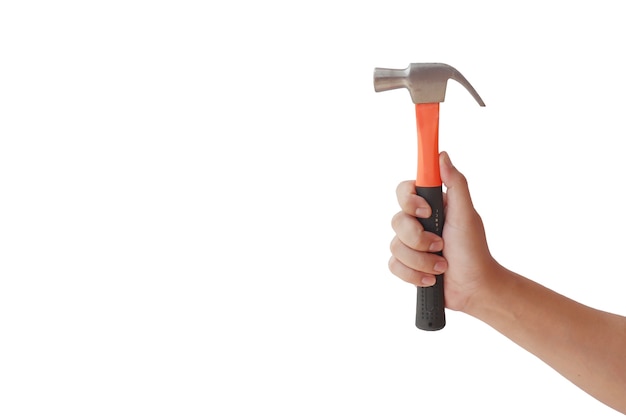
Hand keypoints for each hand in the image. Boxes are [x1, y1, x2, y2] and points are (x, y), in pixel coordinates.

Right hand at [388, 152, 499, 311]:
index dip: (410, 201)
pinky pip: (393, 265)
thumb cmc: (474, 251)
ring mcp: (410, 244)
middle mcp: (418, 222)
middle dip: (418, 238)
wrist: (474, 289)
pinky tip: (431, 278)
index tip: (426, 211)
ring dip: (421, 260)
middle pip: (396, 220)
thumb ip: (455, 183)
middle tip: (440, 244)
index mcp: (431, 205)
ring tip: (441, 266)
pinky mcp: (406, 265)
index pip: (404, 190)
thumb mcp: (467, 214)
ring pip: (395, 246)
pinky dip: (414, 274)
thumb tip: (442, 155)